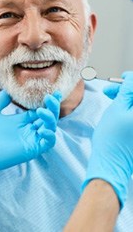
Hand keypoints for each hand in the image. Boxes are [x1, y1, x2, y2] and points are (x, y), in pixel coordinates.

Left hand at [0, 90, 60, 190]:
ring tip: (41, 111)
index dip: (48, 103)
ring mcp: (29, 140)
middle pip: (47, 118)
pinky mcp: (30, 150)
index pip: (39, 111)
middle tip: (51, 97)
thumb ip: (2, 99)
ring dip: (51, 118)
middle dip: (52, 107)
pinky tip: (43, 128)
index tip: (54, 92)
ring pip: (49, 129)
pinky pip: (47, 143)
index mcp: (19, 121)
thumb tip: (9, 89)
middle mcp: (26, 130)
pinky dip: (50, 135)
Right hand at [82, 72, 132, 208]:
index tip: (122, 78)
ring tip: (110, 98)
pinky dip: (128, 109)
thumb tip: (131, 79)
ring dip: (126, 99)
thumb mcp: (117, 109)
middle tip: (110, 90)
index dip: (131, 80)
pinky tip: (118, 108)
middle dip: (127, 90)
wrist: (111, 163)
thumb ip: (127, 91)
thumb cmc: (111, 139)